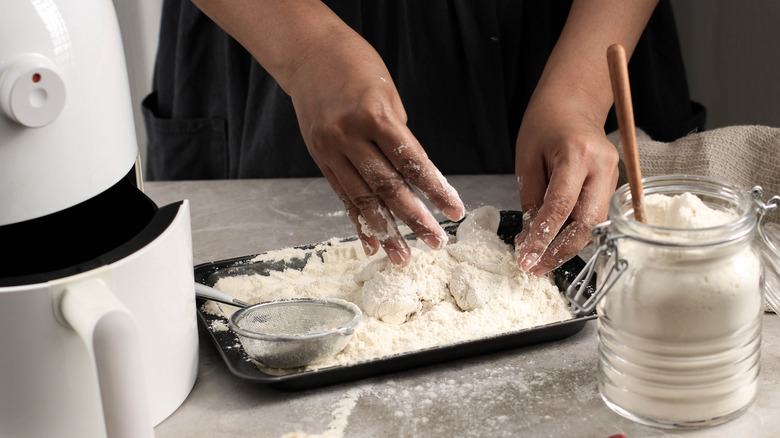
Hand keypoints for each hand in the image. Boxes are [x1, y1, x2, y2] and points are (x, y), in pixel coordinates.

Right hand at [286, 31, 463, 265]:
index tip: (454, 211)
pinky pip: (342, 195)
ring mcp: (331, 148)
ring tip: (403, 255)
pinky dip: (358, 221)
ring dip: (386, 231)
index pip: (411, 162)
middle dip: (415, 218)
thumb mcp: (387, 92)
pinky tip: (371, 242)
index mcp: (374, 115)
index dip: (435, 189)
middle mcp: (349, 135)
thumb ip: (398, 134)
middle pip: (387, 186)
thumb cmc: (355, 65)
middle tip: (436, 242)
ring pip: (362, 198)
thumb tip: (413, 174)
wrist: (308, 53)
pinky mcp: (320, 157)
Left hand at [514, 86, 618, 274]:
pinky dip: (576, 232)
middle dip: (560, 251)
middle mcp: (602, 166)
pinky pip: (595, 216)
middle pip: (587, 223)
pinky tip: (556, 241)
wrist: (573, 102)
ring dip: (568, 246)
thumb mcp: (527, 159)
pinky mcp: (613, 183)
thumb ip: (530, 200)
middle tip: (534, 267)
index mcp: (577, 154)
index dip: (543, 238)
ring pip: (594, 224)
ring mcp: (612, 176)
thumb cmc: (545, 123)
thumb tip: (529, 240)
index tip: (526, 258)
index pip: (561, 207)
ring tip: (541, 258)